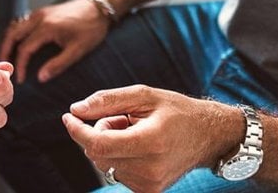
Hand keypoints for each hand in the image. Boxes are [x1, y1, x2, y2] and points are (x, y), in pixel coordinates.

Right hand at [0, 0, 107, 83]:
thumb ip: (58, 64)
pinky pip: (21, 23)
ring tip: (6, 57)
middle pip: (12, 34)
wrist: (98, 7)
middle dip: (4, 51)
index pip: (25, 48)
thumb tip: (41, 77)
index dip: (20, 65)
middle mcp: (38, 18)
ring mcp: (39, 13)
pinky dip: (15, 34)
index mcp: (46, 27)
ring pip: (14, 27)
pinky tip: (17, 44)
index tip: (20, 79)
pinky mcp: (41, 12)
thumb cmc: (91, 28)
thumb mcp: (78, 50)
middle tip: (1, 66)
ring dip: (8, 42)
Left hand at [61, 85, 238, 192]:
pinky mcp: (149, 191)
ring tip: (135, 131)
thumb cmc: (176, 111)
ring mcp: (150, 184)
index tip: (68, 116)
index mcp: (150, 142)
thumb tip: (75, 109)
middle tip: (122, 118)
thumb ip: (107, 100)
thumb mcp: (144, 95)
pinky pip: (116, 172)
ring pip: (105, 163)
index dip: (78, 131)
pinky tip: (138, 146)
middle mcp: (150, 168)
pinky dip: (118, 156)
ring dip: (109, 144)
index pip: (99, 144)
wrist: (208, 136)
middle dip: (98, 131)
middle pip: (98, 154)